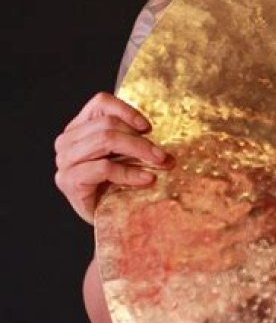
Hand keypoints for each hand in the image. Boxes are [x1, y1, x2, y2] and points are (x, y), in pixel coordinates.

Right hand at [54, 92, 171, 223]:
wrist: (105, 220)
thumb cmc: (115, 185)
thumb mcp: (124, 154)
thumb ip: (131, 136)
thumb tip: (157, 129)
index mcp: (79, 128)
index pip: (100, 102)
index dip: (127, 110)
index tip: (149, 128)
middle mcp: (67, 141)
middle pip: (108, 125)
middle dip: (141, 139)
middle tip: (163, 155)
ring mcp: (65, 161)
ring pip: (106, 140)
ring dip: (138, 151)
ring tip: (159, 163)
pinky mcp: (68, 180)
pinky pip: (104, 167)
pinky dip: (130, 173)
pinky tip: (146, 179)